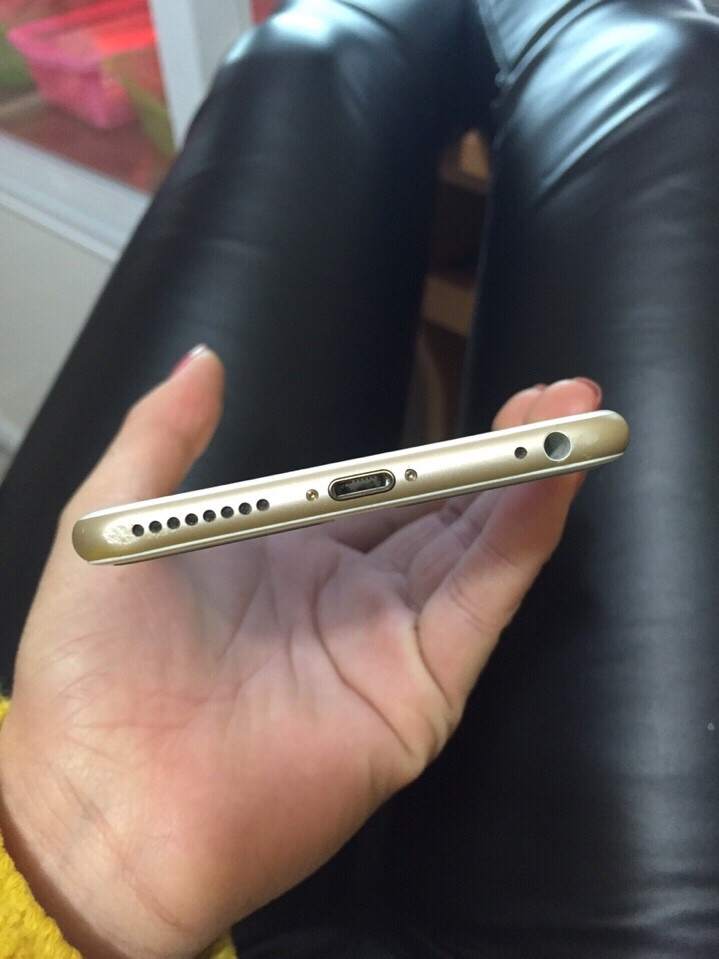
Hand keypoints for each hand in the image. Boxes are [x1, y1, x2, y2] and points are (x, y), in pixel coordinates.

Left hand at [0, 348, 600, 958]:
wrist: (99, 805)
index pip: (384, 496)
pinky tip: (547, 484)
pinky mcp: (416, 696)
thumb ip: (162, 437)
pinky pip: (480, 604)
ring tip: (573, 417)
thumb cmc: (90, 672)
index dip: (436, 452)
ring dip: (529, 486)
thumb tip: (205, 360)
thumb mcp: (116, 521)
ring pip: (477, 553)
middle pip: (447, 517)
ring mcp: (388, 649)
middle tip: (557, 393)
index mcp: (290, 561)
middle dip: (502, 456)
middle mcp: (349, 602)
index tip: (486, 401)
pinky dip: (520, 542)